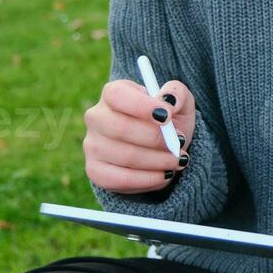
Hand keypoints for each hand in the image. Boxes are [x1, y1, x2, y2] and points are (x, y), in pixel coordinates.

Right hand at [83, 77, 195, 194]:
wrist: (162, 149)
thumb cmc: (168, 121)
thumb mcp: (180, 102)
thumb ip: (177, 94)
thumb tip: (169, 101)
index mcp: (113, 93)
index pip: (117, 95)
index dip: (142, 106)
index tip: (167, 116)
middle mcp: (96, 117)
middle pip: (120, 128)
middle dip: (156, 138)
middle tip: (179, 142)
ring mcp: (92, 145)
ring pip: (125, 156)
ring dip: (158, 161)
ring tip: (178, 160)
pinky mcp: (95, 171)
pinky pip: (120, 179)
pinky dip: (148, 179)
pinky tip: (165, 174)